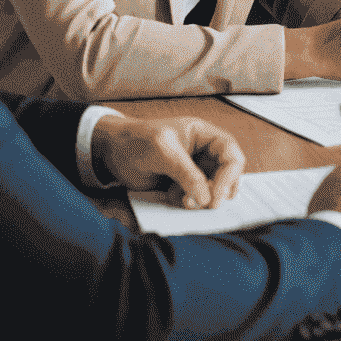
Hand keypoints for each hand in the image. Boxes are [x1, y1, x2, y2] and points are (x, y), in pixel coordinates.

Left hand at [90, 114, 244, 209]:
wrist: (110, 151)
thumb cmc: (137, 141)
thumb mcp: (163, 152)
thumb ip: (186, 174)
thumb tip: (206, 199)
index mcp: (204, 135)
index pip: (230, 153)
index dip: (229, 176)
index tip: (217, 198)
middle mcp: (203, 152)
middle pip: (226, 173)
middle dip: (217, 190)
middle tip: (207, 206)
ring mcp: (192, 169)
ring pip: (211, 188)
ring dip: (201, 199)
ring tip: (184, 202)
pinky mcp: (180, 184)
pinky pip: (193, 197)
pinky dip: (187, 203)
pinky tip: (171, 198)